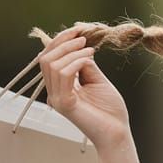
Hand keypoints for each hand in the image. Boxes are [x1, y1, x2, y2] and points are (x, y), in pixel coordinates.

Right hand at [35, 23, 130, 147]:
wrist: (117, 133)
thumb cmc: (110, 110)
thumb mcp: (97, 79)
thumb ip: (85, 64)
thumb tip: (79, 46)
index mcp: (59, 87)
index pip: (49, 59)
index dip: (60, 41)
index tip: (78, 30)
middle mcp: (54, 93)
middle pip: (45, 59)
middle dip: (63, 43)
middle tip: (83, 38)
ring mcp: (57, 99)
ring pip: (52, 65)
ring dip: (72, 52)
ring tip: (90, 50)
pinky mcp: (65, 104)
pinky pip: (63, 75)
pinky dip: (76, 62)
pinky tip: (90, 59)